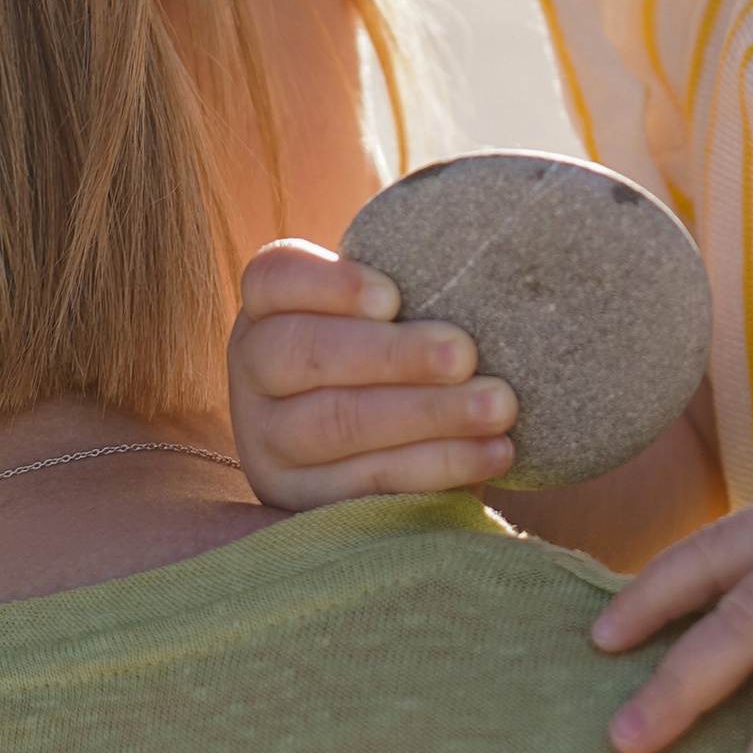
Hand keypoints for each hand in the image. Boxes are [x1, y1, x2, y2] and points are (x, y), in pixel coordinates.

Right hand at [230, 238, 517, 508]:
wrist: (387, 444)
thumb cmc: (398, 350)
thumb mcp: (389, 313)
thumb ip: (412, 289)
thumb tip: (484, 249)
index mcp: (268, 308)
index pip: (273, 279)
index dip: (328, 285)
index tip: (393, 296)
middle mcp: (254, 373)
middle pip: (303, 354)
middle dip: (392, 355)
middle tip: (465, 354)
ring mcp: (268, 443)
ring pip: (335, 424)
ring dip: (426, 415)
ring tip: (498, 407)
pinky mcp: (302, 502)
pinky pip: (367, 486)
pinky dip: (436, 467)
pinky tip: (493, 452)